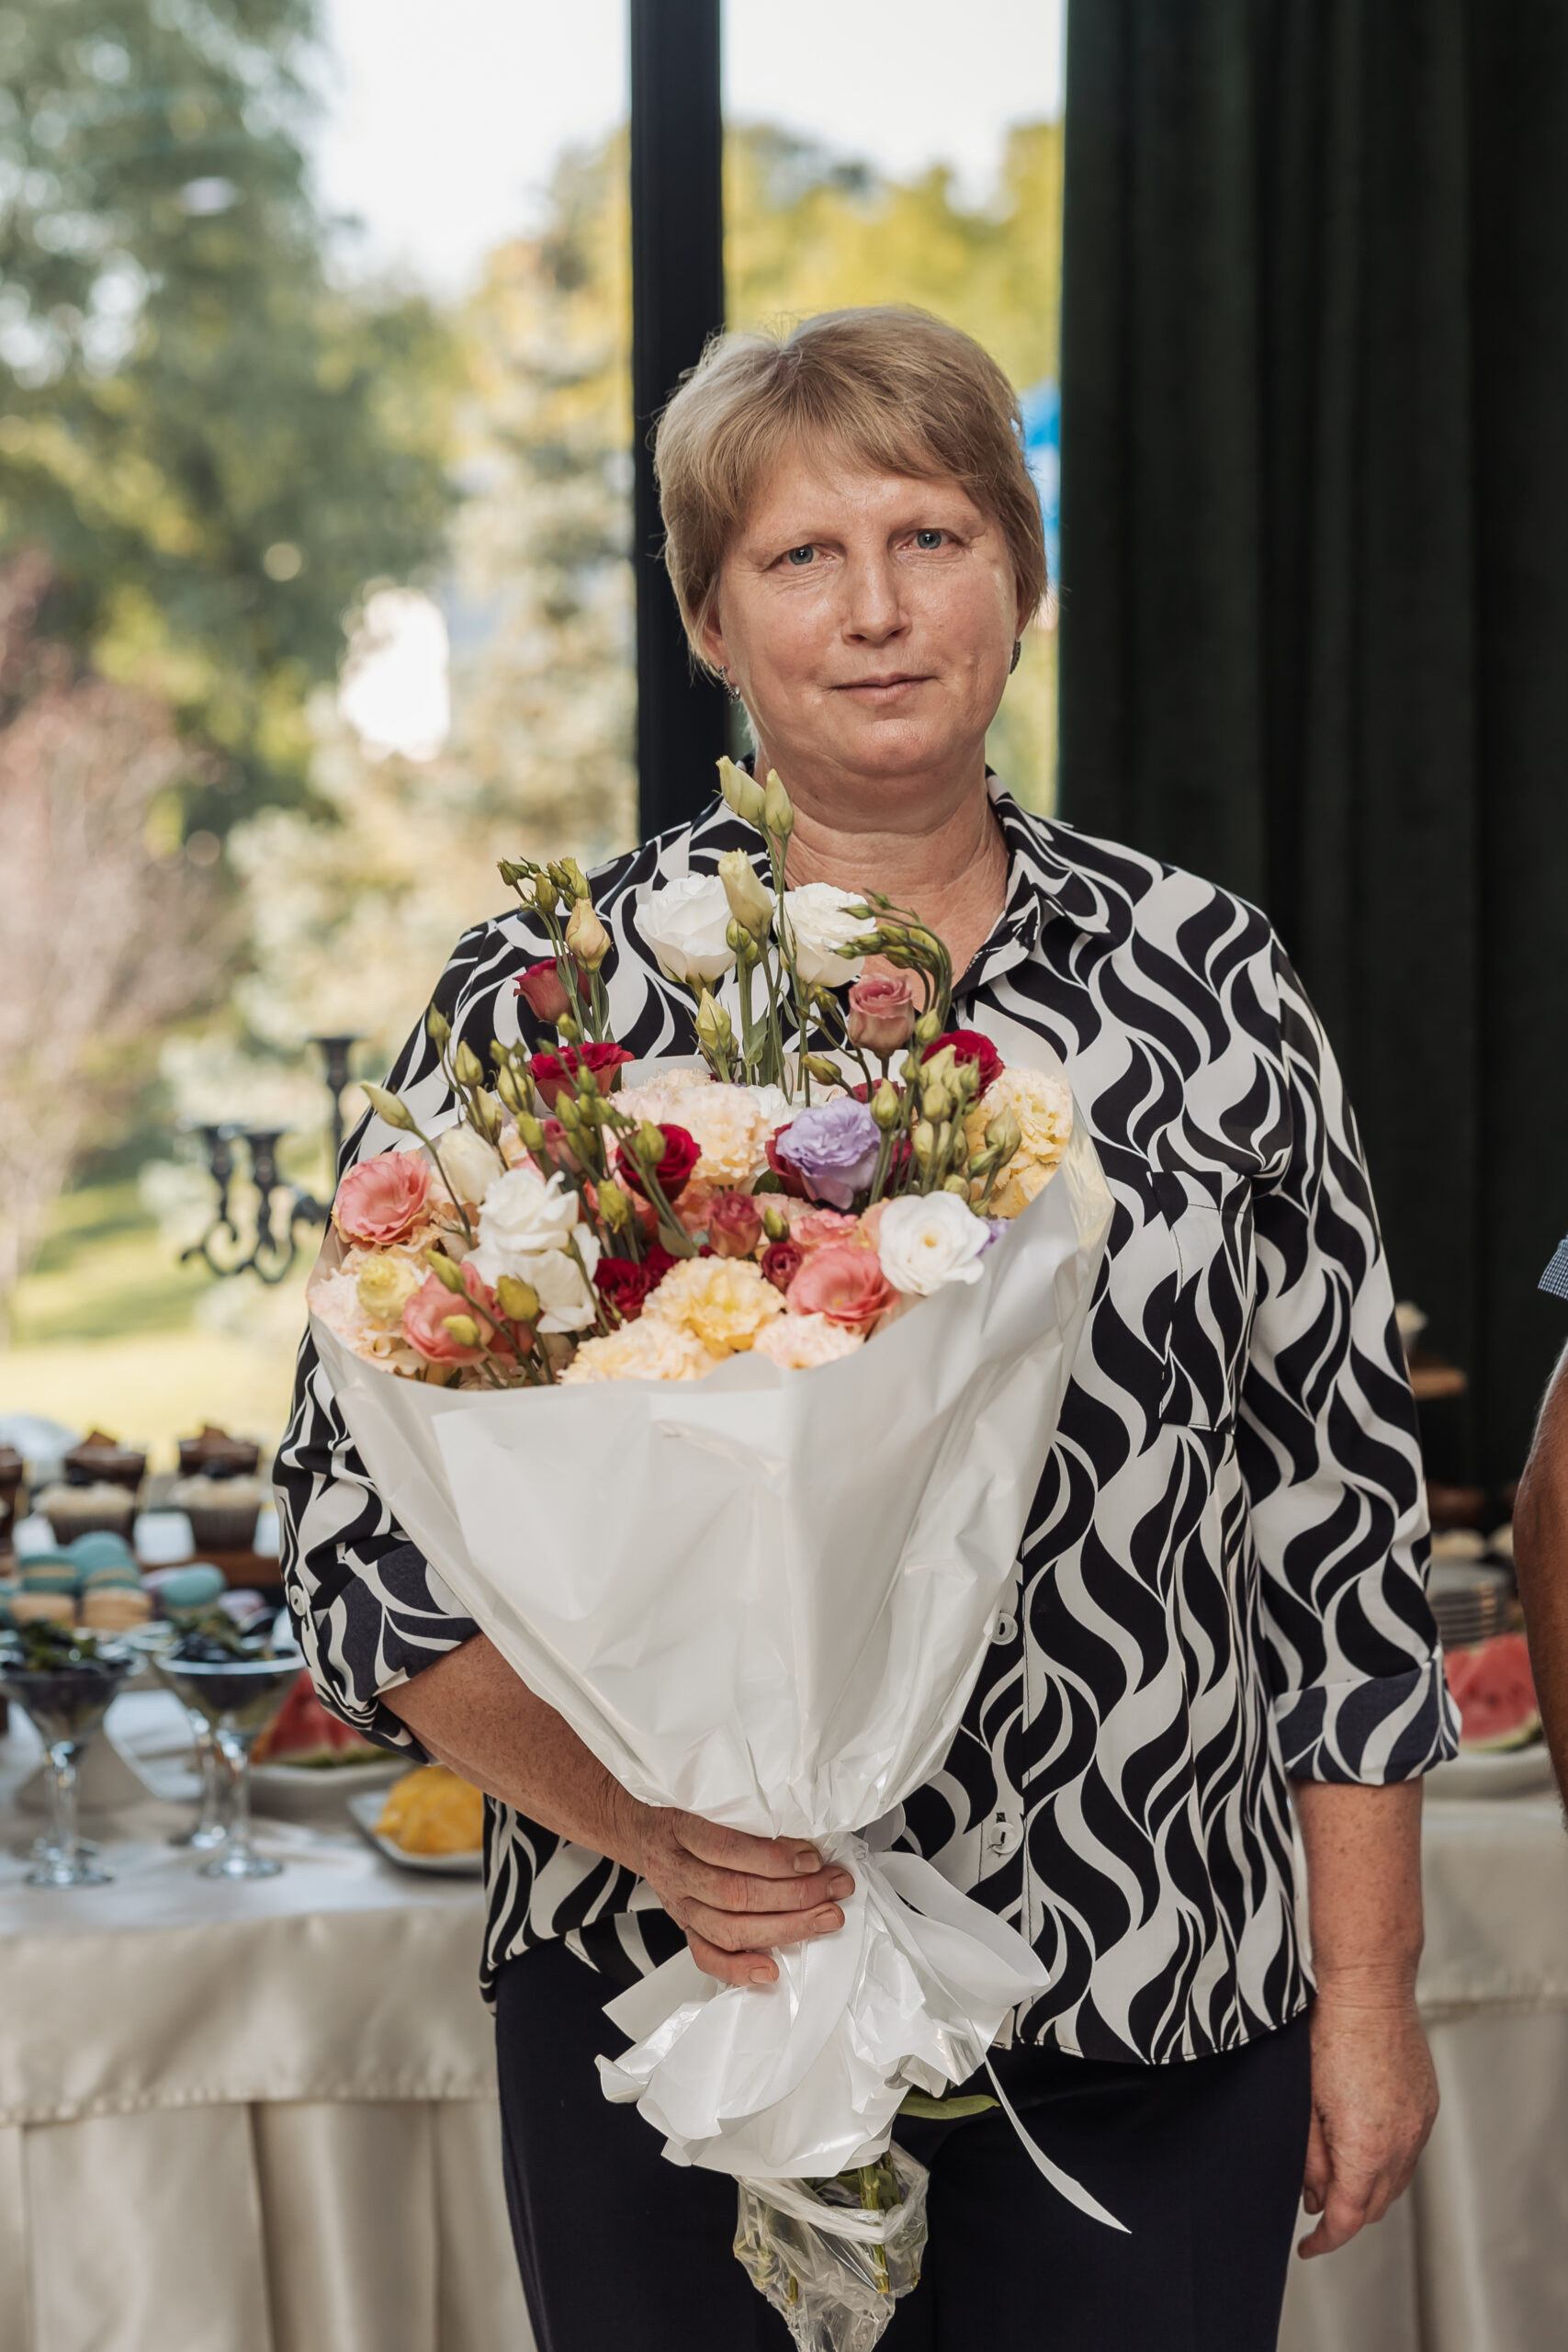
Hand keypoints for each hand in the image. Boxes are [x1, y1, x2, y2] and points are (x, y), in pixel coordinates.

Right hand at [606, 1796, 855, 1987]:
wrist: (638, 1829)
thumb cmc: (681, 1809)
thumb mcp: (704, 1797)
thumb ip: (744, 1813)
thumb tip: (804, 1833)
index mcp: (680, 1829)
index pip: (727, 1848)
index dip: (773, 1858)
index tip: (813, 1858)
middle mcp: (676, 1871)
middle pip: (735, 1893)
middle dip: (795, 1894)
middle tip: (836, 1887)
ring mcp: (679, 1906)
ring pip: (729, 1929)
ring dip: (784, 1928)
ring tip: (825, 1918)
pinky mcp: (684, 1929)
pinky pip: (707, 1957)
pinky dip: (739, 1969)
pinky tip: (771, 1970)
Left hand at [1299, 1980, 1437, 2256]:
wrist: (1368, 1985)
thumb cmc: (1327, 2033)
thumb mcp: (1302, 2101)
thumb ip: (1308, 2157)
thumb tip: (1313, 2196)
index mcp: (1367, 2147)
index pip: (1348, 2217)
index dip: (1325, 2239)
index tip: (1307, 2245)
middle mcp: (1402, 2143)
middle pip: (1375, 2205)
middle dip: (1345, 2214)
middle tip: (1315, 2203)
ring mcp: (1419, 2123)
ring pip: (1396, 2180)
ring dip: (1368, 2188)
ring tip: (1336, 2173)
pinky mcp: (1427, 2104)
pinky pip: (1409, 2150)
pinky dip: (1387, 2160)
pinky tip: (1363, 2142)